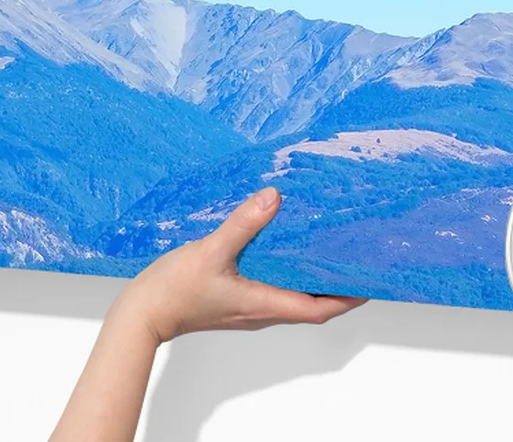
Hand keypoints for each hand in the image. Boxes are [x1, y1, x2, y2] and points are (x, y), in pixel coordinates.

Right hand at [111, 186, 366, 343]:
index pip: (318, 309)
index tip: (370, 282)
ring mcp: (247, 308)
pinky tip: (280, 250)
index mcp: (263, 305)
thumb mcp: (211, 251)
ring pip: (291, 296)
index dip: (347, 297)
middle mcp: (260, 311)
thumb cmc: (175, 290)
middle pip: (310, 303)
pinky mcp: (234, 300)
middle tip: (352, 259)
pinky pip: (271, 288)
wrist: (143, 314)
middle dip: (335, 286)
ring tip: (323, 252)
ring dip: (310, 279)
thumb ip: (243, 224)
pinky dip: (285, 273)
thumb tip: (273, 198)